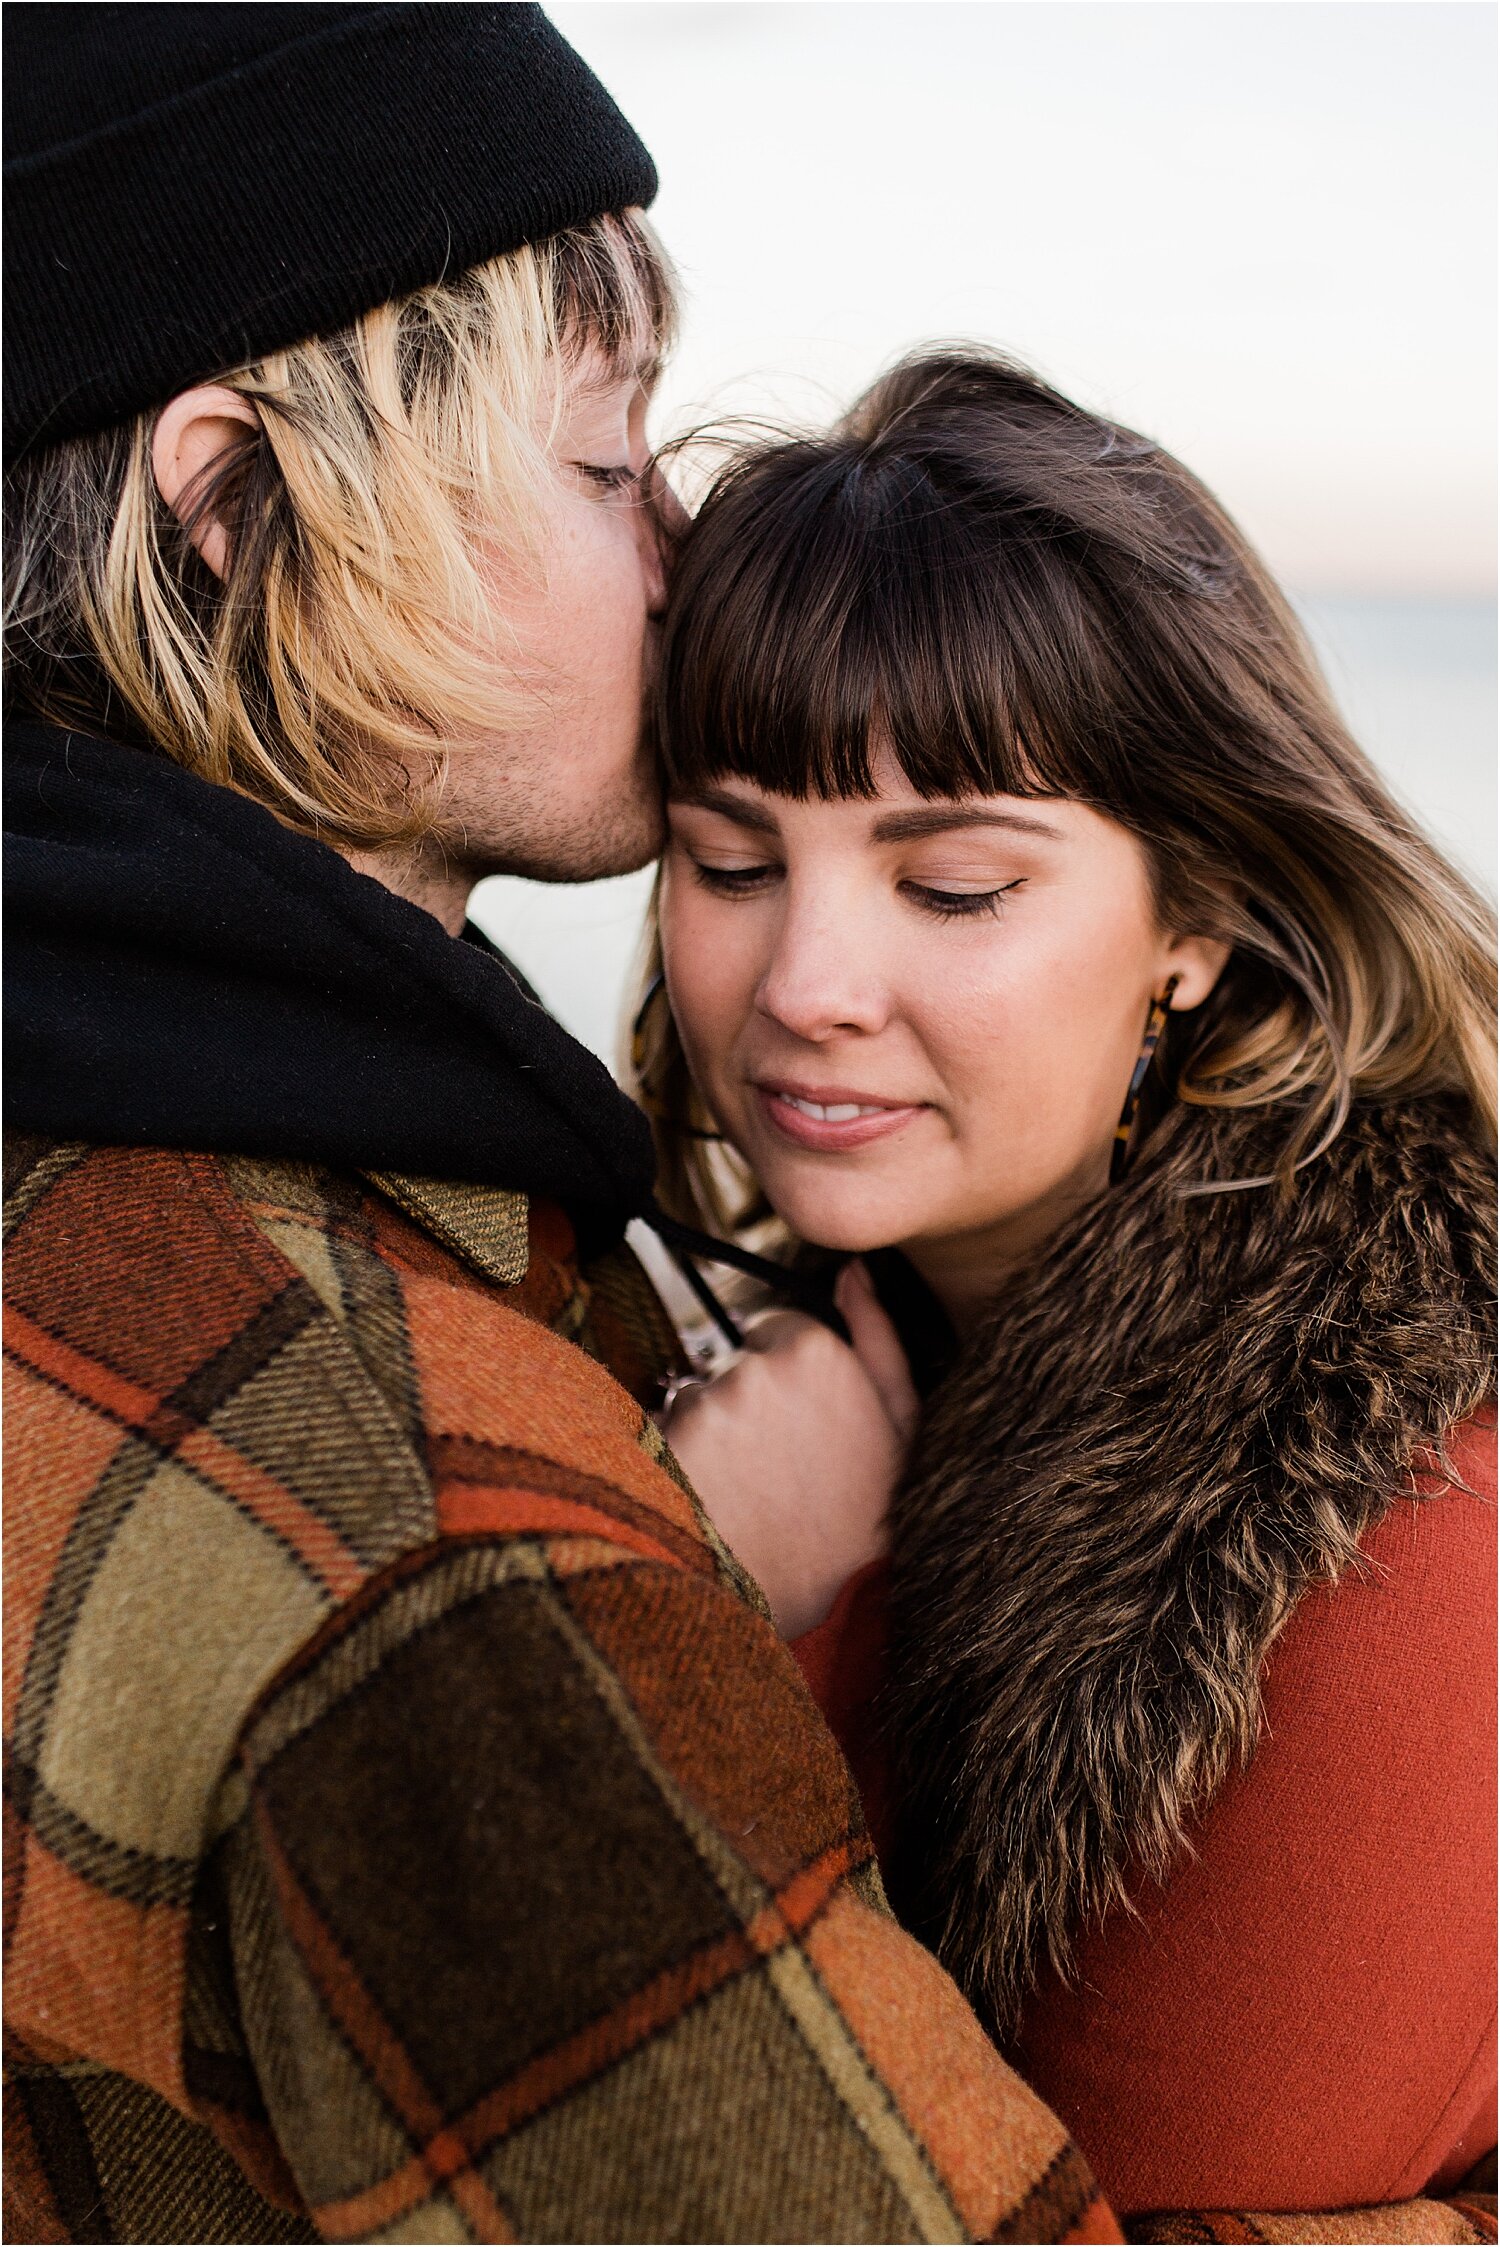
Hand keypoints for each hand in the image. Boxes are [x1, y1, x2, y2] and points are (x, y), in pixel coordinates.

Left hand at [663, 1262, 918, 1638]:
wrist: (816, 1610)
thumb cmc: (866, 1518)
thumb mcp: (901, 1425)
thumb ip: (878, 1337)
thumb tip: (853, 1272)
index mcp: (815, 1349)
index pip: (773, 1327)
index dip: (787, 1377)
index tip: (801, 1427)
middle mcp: (752, 1368)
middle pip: (730, 1362)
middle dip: (746, 1404)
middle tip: (777, 1470)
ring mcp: (701, 1408)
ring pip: (691, 1399)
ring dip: (709, 1436)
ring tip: (748, 1495)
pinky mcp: (660, 1449)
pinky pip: (657, 1436)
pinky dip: (676, 1465)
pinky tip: (713, 1506)